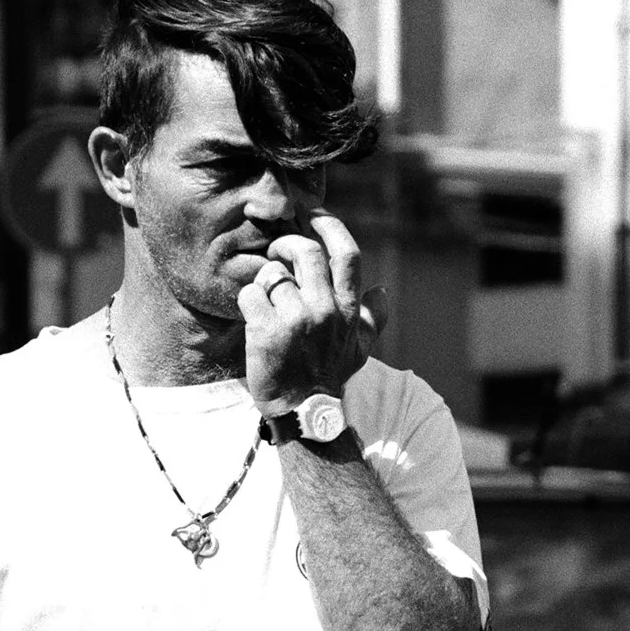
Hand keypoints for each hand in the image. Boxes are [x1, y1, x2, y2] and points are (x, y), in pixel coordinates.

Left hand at [240, 210, 388, 412]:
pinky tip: (253, 318)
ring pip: (272, 274)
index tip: (312, 216)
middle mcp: (325, 310)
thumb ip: (371, 318)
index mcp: (347, 310)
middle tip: (276, 253)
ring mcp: (295, 320)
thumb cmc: (329, 378)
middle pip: (304, 251)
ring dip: (264, 282)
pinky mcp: (266, 331)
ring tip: (266, 301)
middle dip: (285, 244)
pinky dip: (247, 302)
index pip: (346, 253)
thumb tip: (381, 290)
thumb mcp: (359, 350)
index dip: (328, 226)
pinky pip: (249, 295)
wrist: (303, 414)